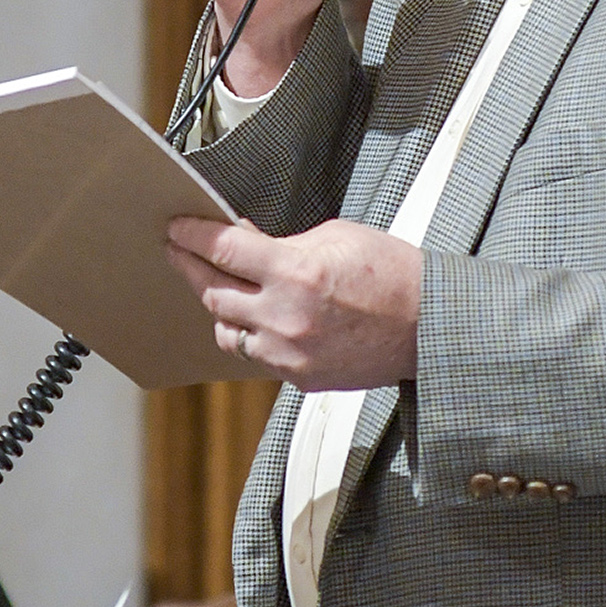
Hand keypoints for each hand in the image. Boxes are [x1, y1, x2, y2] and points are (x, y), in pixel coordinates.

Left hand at [166, 217, 420, 391]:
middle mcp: (285, 317)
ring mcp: (290, 354)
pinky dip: (253, 334)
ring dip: (220, 308)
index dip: (192, 235)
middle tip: (179, 251)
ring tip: (218, 288)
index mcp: (295, 272)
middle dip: (191, 267)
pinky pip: (258, 356)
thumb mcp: (335, 236)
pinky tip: (257, 318)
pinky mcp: (300, 378)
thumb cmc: (391, 273)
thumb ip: (283, 242)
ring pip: (227, 333)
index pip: (223, 249)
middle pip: (213, 293)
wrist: (429, 324)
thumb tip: (243, 241)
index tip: (176, 228)